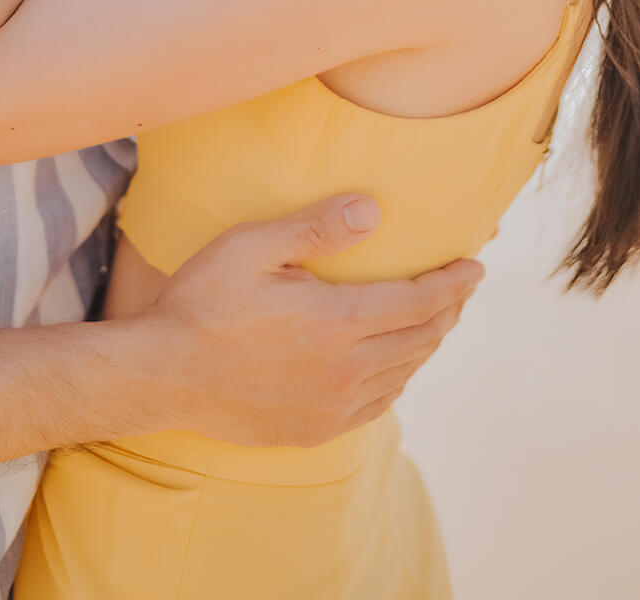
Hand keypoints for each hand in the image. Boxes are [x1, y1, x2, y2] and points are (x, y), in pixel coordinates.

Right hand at [146, 194, 483, 447]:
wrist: (163, 376)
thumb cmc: (203, 301)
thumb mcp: (252, 246)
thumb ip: (315, 227)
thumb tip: (374, 210)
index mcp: (338, 322)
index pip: (420, 302)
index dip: (454, 283)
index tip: (475, 265)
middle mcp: (346, 370)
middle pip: (422, 339)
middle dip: (449, 309)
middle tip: (460, 286)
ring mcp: (333, 406)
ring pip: (404, 372)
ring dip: (427, 342)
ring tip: (434, 318)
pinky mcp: (315, 429)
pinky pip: (378, 403)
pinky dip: (398, 376)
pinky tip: (393, 362)